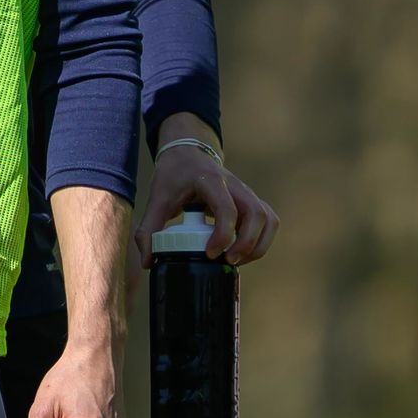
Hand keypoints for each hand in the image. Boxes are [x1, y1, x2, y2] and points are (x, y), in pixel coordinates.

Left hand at [139, 129, 278, 264]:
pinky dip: (262, 240)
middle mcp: (235, 186)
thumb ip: (149, 229)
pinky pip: (269, 221)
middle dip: (247, 243)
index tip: (210, 253)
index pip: (228, 208)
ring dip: (258, 245)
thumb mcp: (157, 199)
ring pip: (268, 219)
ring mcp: (247, 193)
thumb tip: (148, 263)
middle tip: (228, 261)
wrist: (188, 154)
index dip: (223, 234)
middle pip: (257, 214)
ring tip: (237, 261)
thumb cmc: (174, 176)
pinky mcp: (252, 201)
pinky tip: (243, 252)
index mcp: (211, 181)